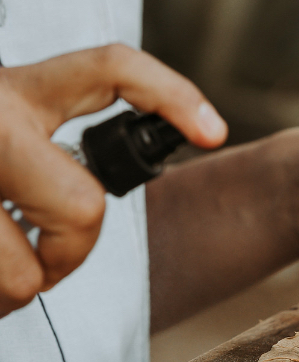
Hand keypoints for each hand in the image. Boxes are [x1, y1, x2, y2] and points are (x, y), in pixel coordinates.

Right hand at [0, 44, 226, 316]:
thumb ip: (38, 159)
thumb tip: (82, 217)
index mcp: (10, 92)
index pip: (108, 69)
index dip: (170, 94)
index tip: (214, 132)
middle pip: (81, 208)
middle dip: (70, 254)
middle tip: (42, 260)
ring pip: (20, 272)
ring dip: (7, 293)